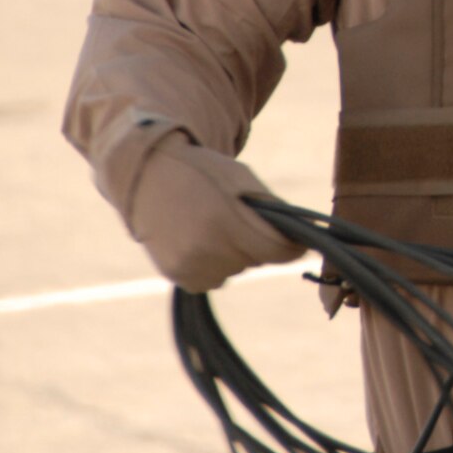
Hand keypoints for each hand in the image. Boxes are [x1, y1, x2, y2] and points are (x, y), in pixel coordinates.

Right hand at [127, 138, 304, 292]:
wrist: (149, 176)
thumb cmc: (207, 173)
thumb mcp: (245, 181)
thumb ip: (273, 212)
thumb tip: (304, 238)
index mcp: (228, 221)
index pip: (279, 251)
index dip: (292, 246)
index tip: (295, 241)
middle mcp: (207, 247)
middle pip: (258, 260)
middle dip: (257, 243)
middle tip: (236, 219)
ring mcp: (189, 265)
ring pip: (236, 270)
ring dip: (235, 255)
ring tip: (213, 226)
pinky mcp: (177, 275)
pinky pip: (212, 279)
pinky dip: (214, 264)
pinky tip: (200, 240)